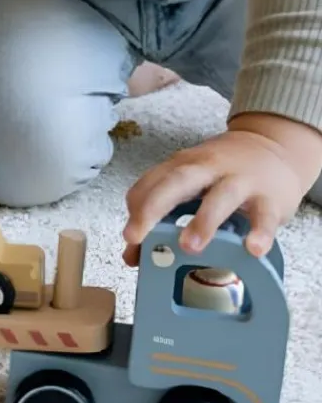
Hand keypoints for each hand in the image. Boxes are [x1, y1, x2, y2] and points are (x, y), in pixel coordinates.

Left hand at [122, 113, 321, 266]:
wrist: (272, 146)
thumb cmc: (222, 172)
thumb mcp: (191, 186)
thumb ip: (162, 216)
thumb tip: (132, 256)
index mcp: (181, 166)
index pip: (150, 183)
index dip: (136, 210)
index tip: (129, 237)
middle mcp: (207, 168)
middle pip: (176, 182)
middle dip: (152, 208)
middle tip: (136, 238)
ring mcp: (240, 180)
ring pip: (221, 196)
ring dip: (203, 221)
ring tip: (189, 247)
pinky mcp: (270, 197)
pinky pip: (264, 215)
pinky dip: (259, 231)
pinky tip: (252, 250)